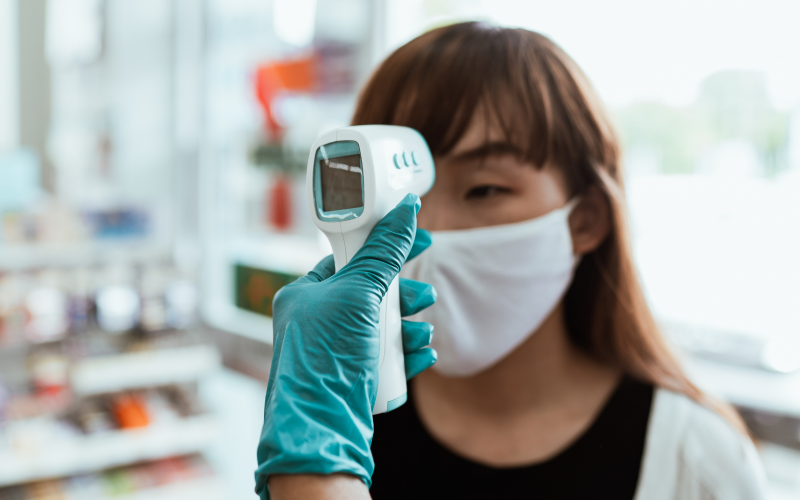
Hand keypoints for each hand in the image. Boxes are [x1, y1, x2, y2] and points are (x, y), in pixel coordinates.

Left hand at [255, 194, 436, 498]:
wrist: (321, 429)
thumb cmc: (326, 357)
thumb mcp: (358, 294)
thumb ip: (383, 253)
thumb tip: (405, 211)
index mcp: (306, 293)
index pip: (350, 255)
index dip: (385, 245)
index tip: (418, 239)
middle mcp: (318, 320)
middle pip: (373, 292)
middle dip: (404, 296)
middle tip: (422, 298)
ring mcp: (336, 350)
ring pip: (384, 326)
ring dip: (409, 327)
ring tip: (421, 334)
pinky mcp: (354, 376)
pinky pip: (387, 355)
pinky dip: (406, 353)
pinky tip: (421, 354)